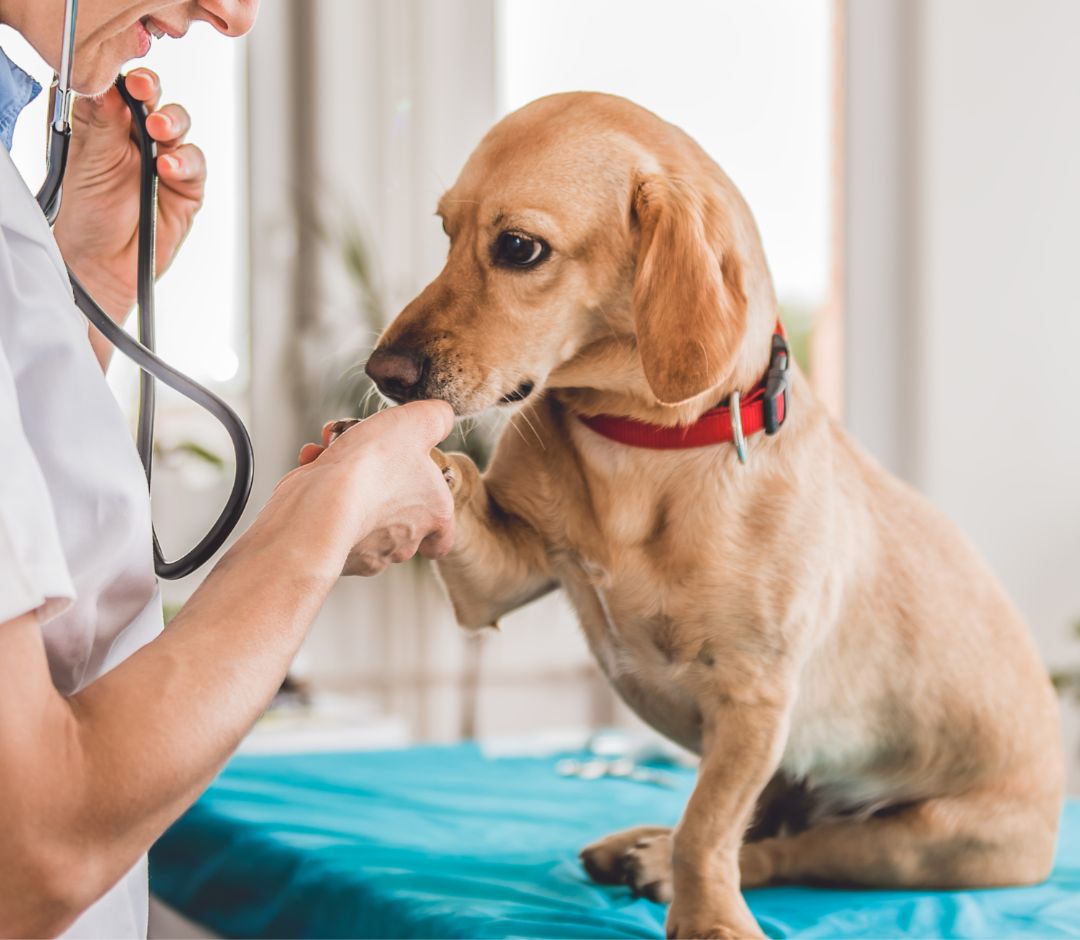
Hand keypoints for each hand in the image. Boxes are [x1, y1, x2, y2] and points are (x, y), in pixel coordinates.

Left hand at [53, 69, 205, 321]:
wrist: (102, 263)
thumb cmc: (86, 214)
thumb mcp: (87, 161)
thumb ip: (102, 122)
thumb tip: (111, 84)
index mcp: (108, 125)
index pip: (122, 89)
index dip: (128, 78)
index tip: (126, 76)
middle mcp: (137, 139)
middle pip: (156, 101)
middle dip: (153, 93)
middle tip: (145, 92)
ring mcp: (165, 161)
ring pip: (179, 127)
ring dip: (172, 123)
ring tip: (158, 131)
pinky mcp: (186, 187)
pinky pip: (194, 164)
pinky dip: (185, 162)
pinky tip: (168, 167)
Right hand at [292, 402, 455, 575]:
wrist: (320, 504)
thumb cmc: (375, 464)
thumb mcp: (418, 422)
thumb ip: (437, 418)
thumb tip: (442, 417)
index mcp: (433, 514)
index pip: (442, 535)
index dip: (432, 517)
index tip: (417, 499)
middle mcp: (404, 542)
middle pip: (398, 517)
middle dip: (378, 480)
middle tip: (363, 454)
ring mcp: (367, 554)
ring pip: (360, 513)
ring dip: (346, 481)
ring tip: (331, 452)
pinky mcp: (331, 552)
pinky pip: (330, 518)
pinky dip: (320, 490)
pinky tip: (313, 466)